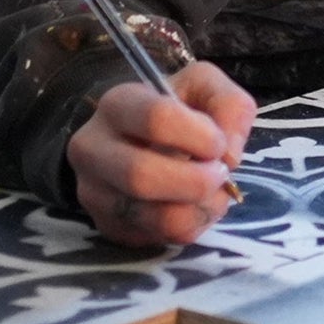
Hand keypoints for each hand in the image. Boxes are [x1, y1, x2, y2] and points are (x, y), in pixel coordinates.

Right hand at [68, 61, 256, 246]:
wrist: (142, 137)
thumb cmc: (178, 107)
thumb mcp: (207, 86)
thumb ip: (230, 107)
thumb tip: (229, 156)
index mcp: (118, 103)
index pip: (156, 119)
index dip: (199, 136)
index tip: (218, 143)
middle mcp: (93, 148)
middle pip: (143, 175)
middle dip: (196, 181)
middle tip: (221, 176)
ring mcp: (94, 192)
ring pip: (151, 215)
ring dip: (199, 208)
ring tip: (216, 193)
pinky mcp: (108, 225)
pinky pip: (156, 237)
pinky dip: (189, 226)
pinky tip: (196, 206)